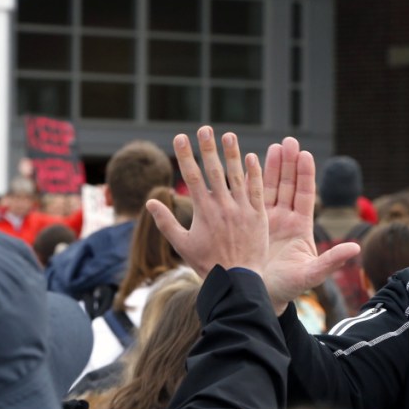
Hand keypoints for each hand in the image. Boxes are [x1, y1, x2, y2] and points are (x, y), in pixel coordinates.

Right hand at [148, 127, 266, 275]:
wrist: (236, 280)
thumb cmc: (207, 264)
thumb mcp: (182, 244)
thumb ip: (166, 222)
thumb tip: (150, 202)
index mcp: (203, 211)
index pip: (192, 176)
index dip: (186, 155)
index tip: (181, 136)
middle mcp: (223, 206)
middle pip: (214, 170)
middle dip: (208, 148)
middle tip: (205, 128)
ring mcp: (242, 210)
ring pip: (237, 176)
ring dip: (233, 154)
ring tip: (229, 135)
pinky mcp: (258, 216)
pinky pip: (257, 190)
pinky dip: (255, 173)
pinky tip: (252, 157)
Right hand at [262, 137, 359, 313]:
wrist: (260, 297)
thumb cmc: (287, 289)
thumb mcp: (310, 274)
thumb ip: (331, 261)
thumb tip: (356, 248)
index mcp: (301, 228)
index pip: (305, 195)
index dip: (305, 175)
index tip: (305, 154)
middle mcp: (286, 220)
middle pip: (289, 186)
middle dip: (290, 163)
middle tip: (290, 141)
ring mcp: (269, 220)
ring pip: (272, 188)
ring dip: (274, 166)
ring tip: (275, 145)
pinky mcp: (252, 223)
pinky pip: (253, 198)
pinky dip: (252, 181)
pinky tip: (249, 163)